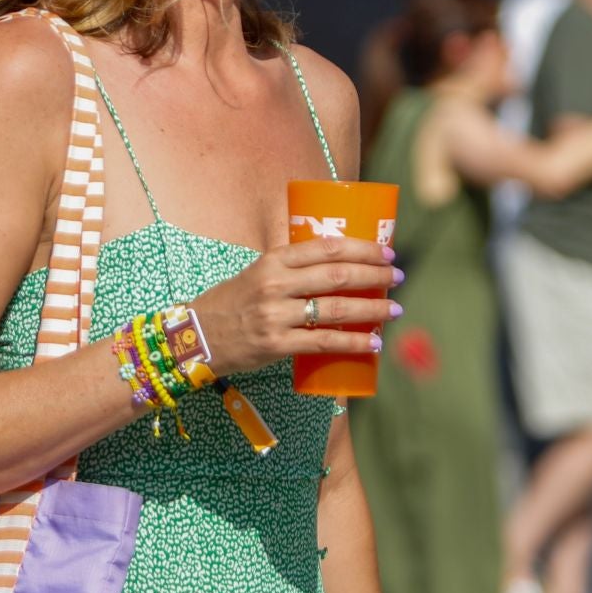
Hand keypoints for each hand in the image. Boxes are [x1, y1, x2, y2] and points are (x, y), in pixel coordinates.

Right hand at [189, 237, 399, 377]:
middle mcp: (275, 284)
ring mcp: (276, 315)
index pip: (325, 248)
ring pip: (336, 309)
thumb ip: (289, 269)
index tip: (386, 252)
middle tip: (397, 277)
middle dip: (375, 275)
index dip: (362, 248)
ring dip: (373, 309)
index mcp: (272, 262)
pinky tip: (374, 342)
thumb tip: (335, 265)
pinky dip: (354, 342)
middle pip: (337, 275)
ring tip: (395, 310)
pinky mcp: (277, 344)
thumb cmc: (229, 304)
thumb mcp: (255, 274)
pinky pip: (325, 341)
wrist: (194, 336)